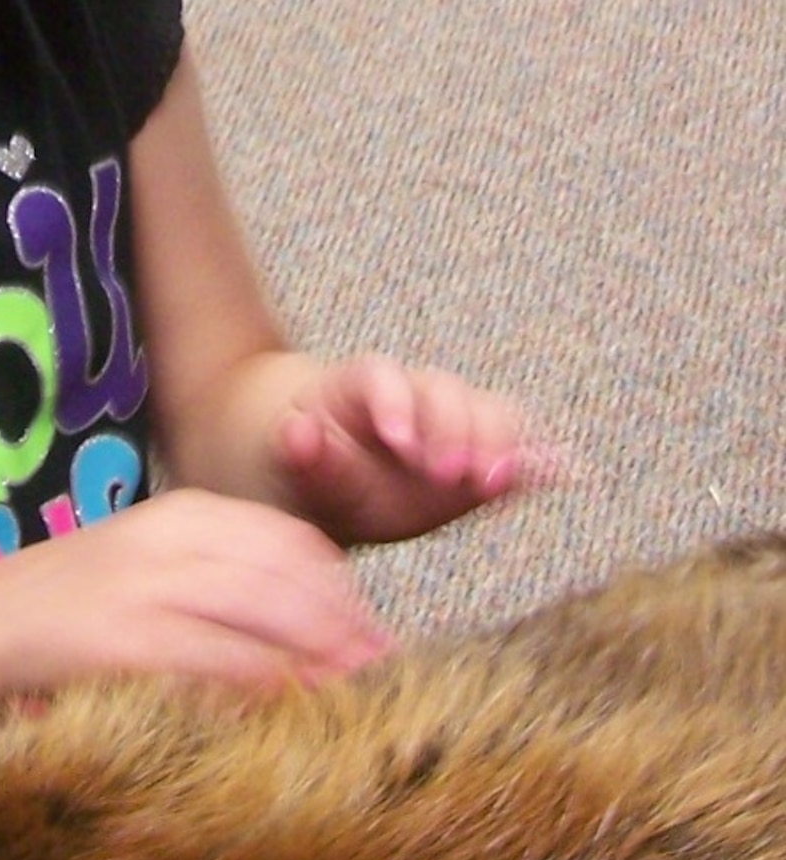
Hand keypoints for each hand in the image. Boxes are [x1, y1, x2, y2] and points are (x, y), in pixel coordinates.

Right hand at [0, 488, 394, 696]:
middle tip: (385, 673)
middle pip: (289, 578)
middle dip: (345, 628)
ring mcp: (147, 588)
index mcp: (183, 512)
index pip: (291, 539)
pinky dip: (262, 690)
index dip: (343, 590)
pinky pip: (215, 665)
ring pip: (263, 619)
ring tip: (357, 698)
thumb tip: (311, 622)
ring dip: (319, 661)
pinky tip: (289, 714)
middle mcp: (170, 539)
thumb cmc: (74, 604)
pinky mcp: (124, 641)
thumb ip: (221, 577)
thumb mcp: (152, 564)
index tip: (375, 632)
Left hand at [273, 353, 546, 546]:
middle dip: (453, 429)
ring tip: (502, 480)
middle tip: (451, 473)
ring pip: (485, 411)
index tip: (398, 442)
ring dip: (498, 443)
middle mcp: (415, 393)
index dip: (394, 404)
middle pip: (443, 391)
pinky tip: (563, 472)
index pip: (382, 377)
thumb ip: (302, 453)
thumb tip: (296, 431)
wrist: (331, 482)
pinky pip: (517, 448)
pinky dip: (540, 458)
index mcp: (361, 385)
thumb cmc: (309, 469)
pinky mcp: (482, 455)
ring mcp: (454, 421)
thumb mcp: (294, 466)